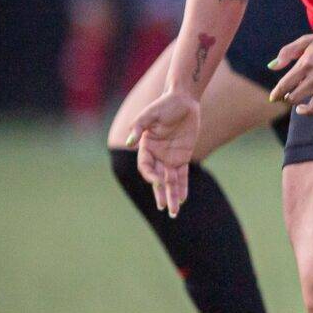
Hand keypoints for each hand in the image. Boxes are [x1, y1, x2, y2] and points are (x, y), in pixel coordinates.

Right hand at [126, 92, 201, 215]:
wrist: (182, 100)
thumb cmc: (164, 104)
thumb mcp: (150, 114)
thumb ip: (139, 127)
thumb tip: (129, 142)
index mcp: (145, 147)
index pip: (146, 166)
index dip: (151, 175)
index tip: (159, 182)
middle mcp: (156, 155)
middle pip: (157, 179)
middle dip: (161, 194)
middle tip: (163, 208)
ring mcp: (169, 157)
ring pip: (170, 180)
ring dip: (172, 195)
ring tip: (173, 212)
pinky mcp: (182, 156)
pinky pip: (182, 175)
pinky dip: (182, 187)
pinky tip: (182, 199)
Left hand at [268, 27, 312, 115]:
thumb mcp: (306, 41)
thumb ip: (287, 52)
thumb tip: (271, 67)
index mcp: (306, 63)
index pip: (284, 85)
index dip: (276, 94)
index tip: (274, 98)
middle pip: (295, 98)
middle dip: (289, 100)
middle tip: (290, 99)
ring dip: (304, 111)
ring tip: (301, 109)